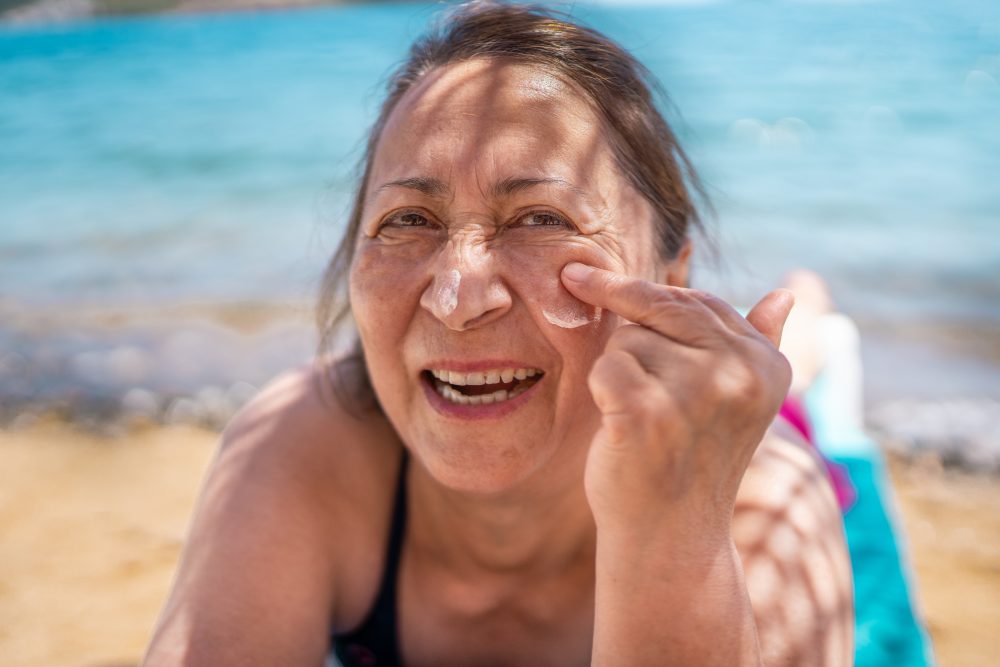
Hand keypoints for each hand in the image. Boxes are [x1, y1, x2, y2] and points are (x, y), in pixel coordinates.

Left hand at [561, 263, 793, 543]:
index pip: (701, 303)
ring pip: (627, 339)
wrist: (670, 537)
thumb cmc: (692, 461)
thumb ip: (757, 344)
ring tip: (642, 420)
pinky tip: (620, 428)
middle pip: (661, 306)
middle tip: (573, 276)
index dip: (647, 289)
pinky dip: (600, 393)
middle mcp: (740, 373)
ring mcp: (698, 391)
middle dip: (613, 292)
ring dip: (620, 373)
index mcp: (766, 365)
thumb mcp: (734, 401)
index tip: (591, 269)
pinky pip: (606, 367)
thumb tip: (788, 292)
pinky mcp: (652, 412)